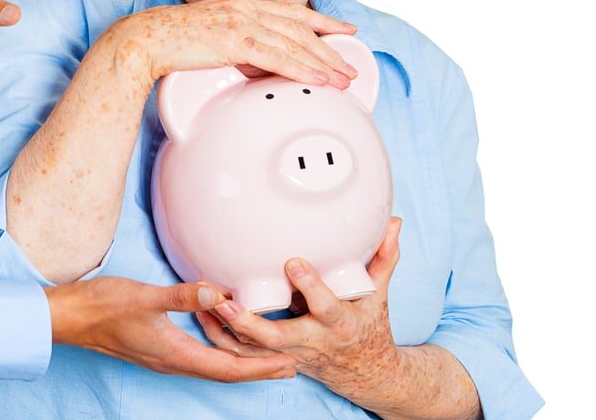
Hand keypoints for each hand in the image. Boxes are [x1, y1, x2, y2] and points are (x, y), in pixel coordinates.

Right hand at [45, 276, 295, 382]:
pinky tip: (220, 329)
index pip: (227, 368)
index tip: (287, 365)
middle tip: (289, 363)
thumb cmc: (103, 306)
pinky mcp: (155, 344)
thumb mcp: (145, 296)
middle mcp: (172, 360)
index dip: (260, 368)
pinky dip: (216, 345)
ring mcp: (163, 354)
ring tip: (264, 351)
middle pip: (224, 370)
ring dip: (240, 359)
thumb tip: (220, 293)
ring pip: (211, 362)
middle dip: (258, 368)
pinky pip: (196, 352)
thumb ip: (184, 296)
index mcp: (174, 354)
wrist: (69, 316)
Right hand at [112, 0, 357, 87]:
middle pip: (299, 27)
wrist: (144, 40)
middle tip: (350, 65)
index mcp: (239, 3)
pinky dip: (302, 69)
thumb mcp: (211, 37)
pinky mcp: (233, 40)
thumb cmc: (169, 42)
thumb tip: (257, 64)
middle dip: (329, 48)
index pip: (290, 11)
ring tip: (342, 78)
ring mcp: (239, 21)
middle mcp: (244, 7)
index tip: (343, 30)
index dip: (321, 21)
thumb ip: (237, 45)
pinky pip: (277, 57)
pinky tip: (318, 80)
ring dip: (322, 62)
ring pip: (293, 42)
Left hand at [195, 218, 401, 394]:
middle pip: (278, 338)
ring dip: (227, 329)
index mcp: (339, 324)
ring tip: (205, 302)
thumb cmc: (369, 326)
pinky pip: (244, 354)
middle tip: (227, 301)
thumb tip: (393, 222)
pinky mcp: (276, 358)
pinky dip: (222, 337)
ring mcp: (292, 354)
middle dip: (251, 322)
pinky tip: (202, 314)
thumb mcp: (379, 294)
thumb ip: (383, 257)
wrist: (368, 374)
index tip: (293, 262)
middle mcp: (313, 342)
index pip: (325, 306)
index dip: (311, 286)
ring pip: (254, 349)